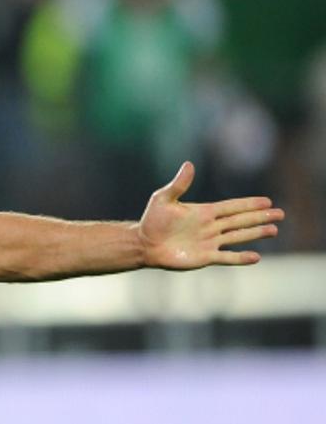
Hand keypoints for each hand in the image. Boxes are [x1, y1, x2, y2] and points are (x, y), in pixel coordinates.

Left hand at [137, 161, 282, 269]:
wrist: (144, 244)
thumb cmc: (152, 221)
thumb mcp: (163, 198)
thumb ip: (179, 184)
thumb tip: (189, 164)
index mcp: (204, 212)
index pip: (232, 206)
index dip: (248, 204)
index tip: (266, 201)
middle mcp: (210, 227)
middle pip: (240, 220)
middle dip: (260, 217)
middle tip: (280, 214)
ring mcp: (209, 242)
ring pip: (238, 237)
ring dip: (255, 233)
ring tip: (274, 230)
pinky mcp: (204, 257)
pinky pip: (226, 257)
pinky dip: (240, 258)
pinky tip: (256, 257)